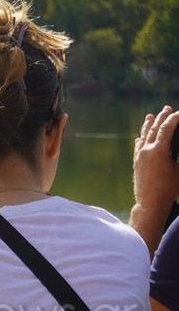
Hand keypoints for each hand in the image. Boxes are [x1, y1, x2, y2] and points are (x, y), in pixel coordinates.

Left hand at [130, 106, 178, 255]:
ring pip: (144, 136)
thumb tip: (177, 146)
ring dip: (148, 124)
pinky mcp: (136, 162)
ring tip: (150, 115)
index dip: (174, 119)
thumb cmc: (169, 188)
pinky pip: (138, 146)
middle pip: (155, 129)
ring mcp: (140, 156)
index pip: (167, 128)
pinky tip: (141, 136)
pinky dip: (141, 138)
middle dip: (161, 117)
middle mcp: (147, 150)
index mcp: (159, 150)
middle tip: (166, 108)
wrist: (150, 202)